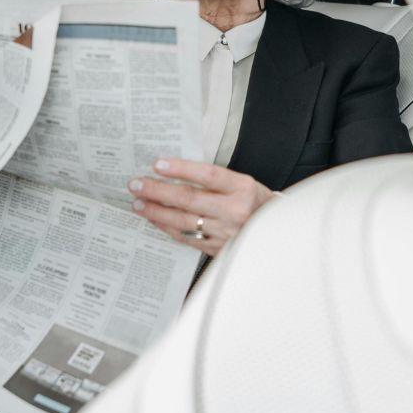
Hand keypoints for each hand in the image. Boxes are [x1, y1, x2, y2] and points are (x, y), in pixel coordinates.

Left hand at [128, 158, 273, 256]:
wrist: (276, 233)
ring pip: (184, 221)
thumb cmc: (257, 204)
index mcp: (243, 188)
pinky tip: (155, 220)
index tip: (158, 164)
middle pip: (190, 199)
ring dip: (157, 212)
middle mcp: (235, 210)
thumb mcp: (243, 184)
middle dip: (158, 191)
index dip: (181, 169)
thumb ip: (215, 180)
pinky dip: (168, 228)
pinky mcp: (219, 248)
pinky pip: (188, 238)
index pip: (208, 175)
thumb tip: (176, 173)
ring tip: (138, 204)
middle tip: (136, 185)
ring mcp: (226, 232)